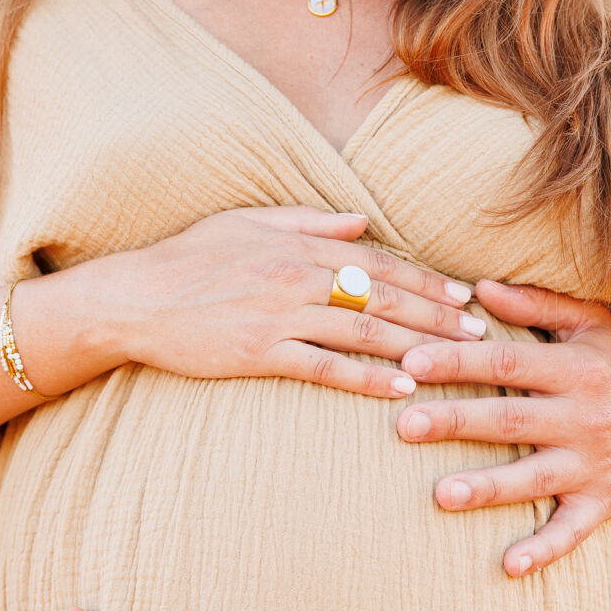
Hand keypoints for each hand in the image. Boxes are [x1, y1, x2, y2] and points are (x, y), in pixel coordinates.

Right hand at [102, 206, 480, 398]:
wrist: (132, 299)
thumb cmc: (185, 259)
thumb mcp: (245, 222)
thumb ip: (307, 220)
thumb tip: (361, 221)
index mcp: (297, 244)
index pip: (378, 262)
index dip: (424, 280)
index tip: (461, 296)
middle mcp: (296, 276)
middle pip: (383, 295)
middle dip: (437, 315)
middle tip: (478, 334)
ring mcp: (280, 316)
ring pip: (365, 330)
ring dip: (416, 345)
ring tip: (456, 360)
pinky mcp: (261, 354)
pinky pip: (325, 368)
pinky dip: (366, 378)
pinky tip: (400, 389)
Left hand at [394, 280, 610, 574]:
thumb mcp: (591, 324)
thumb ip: (537, 304)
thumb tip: (479, 288)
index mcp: (575, 369)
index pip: (506, 362)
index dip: (458, 362)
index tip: (411, 364)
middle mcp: (584, 417)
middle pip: (511, 419)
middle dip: (456, 422)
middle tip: (404, 425)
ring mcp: (592, 465)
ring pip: (533, 478)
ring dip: (488, 488)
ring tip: (441, 494)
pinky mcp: (601, 503)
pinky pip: (571, 532)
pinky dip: (542, 551)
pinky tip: (508, 566)